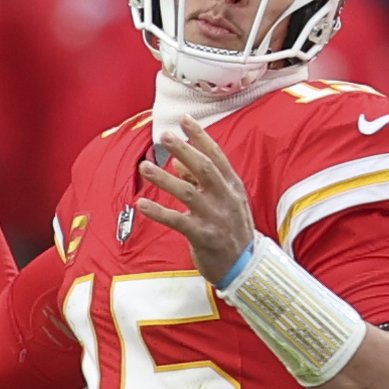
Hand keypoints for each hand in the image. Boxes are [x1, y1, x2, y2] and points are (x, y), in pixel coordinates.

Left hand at [138, 120, 255, 286]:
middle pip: (204, 169)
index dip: (200, 137)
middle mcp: (226, 199)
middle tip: (165, 136)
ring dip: (164, 178)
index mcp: (233, 187)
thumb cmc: (232, 231)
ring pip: (188, 192)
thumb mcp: (225, 202)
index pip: (216, 156)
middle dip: (184, 150)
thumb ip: (202, 181)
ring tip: (145, 167)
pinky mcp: (204, 236)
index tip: (185, 119)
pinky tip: (142, 203)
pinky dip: (159, 212)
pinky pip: (178, 221)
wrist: (246, 269)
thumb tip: (177, 161)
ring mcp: (215, 218)